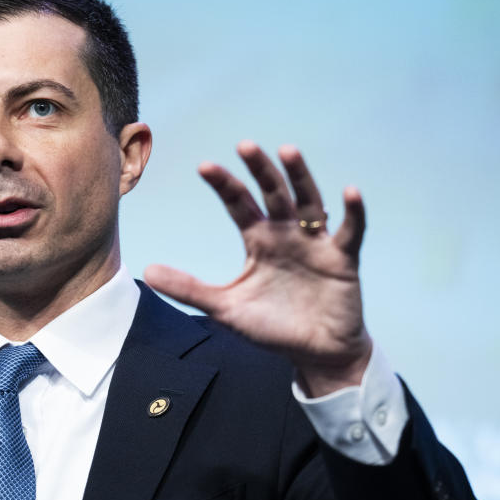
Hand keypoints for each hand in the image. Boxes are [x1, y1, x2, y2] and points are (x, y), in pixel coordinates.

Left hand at [144, 140, 372, 397]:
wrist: (314, 353)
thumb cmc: (272, 327)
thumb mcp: (225, 308)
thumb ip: (189, 288)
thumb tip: (147, 271)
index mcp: (258, 240)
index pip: (239, 204)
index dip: (224, 185)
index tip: (205, 167)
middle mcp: (286, 234)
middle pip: (273, 193)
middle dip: (259, 170)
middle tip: (245, 146)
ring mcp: (315, 244)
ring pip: (309, 202)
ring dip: (300, 177)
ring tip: (288, 152)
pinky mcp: (342, 259)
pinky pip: (350, 232)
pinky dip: (353, 213)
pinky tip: (349, 193)